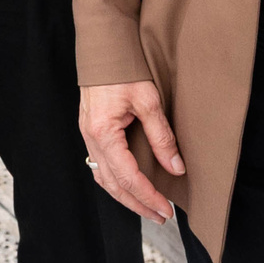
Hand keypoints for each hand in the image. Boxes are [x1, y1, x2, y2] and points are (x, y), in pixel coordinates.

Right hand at [80, 81, 184, 223]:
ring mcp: (87, 134)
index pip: (128, 177)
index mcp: (104, 132)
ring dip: (125, 196)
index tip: (166, 209)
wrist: (104, 45)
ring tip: (146, 207)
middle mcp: (91, 138)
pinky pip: (99, 165)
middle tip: (160, 217)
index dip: (148, 197)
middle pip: (113, 185)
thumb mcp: (148, 101)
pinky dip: (114, 181)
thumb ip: (161, 136)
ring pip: (104, 178)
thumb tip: (176, 167)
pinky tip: (127, 185)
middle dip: (138, 204)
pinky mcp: (90, 130)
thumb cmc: (124, 68)